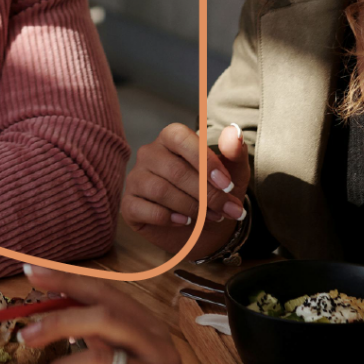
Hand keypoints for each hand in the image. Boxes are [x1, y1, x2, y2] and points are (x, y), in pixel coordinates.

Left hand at [19, 265, 207, 363]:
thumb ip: (96, 334)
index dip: (67, 280)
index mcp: (149, 329)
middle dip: (58, 322)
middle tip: (25, 335)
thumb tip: (56, 303)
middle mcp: (160, 349)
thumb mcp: (122, 363)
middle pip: (104, 318)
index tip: (31, 271)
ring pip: (101, 361)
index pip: (104, 293)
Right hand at [121, 123, 249, 258]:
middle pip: (174, 170)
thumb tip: (234, 132)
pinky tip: (183, 222)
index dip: (204, 160)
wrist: (207, 231)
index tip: (227, 185)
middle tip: (226, 210)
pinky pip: (142, 208)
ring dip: (191, 208)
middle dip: (206, 194)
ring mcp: (136, 178)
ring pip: (159, 190)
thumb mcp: (233, 174)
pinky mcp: (129, 204)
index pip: (179, 137)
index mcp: (171, 139)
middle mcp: (149, 154)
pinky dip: (168, 218)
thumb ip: (234, 151)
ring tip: (209, 217)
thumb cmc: (217, 194)